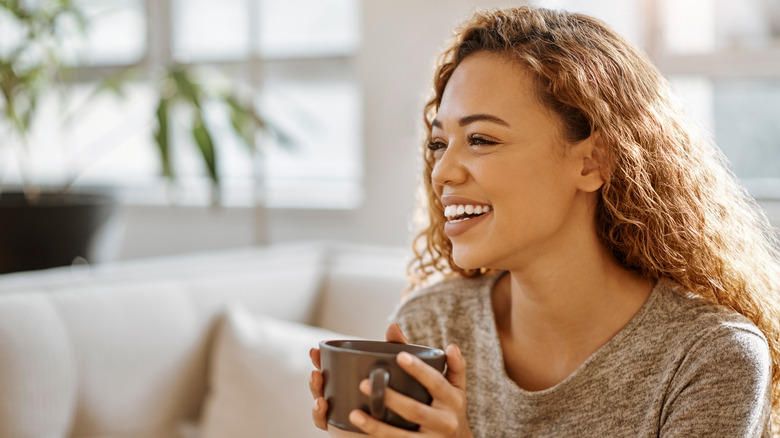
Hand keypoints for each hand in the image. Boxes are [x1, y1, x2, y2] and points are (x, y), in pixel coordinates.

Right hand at [309, 323, 409, 430]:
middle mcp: (343, 394)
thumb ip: (397, 347)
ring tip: (320, 394)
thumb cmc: (407, 389)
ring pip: (320, 405)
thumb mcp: (402, 366)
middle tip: (316, 372)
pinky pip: (326, 423)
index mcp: (352, 377)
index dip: (319, 359)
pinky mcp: (343, 428)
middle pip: (321, 386)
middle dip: (314, 379)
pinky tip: (323, 406)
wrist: (415, 419)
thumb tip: (392, 326)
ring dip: (315, 396)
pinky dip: (319, 416)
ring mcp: (342, 411)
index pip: (330, 367)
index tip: (315, 351)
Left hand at [350, 343, 471, 436]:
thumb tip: (450, 345)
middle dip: (390, 398)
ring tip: (355, 414)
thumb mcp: (453, 386)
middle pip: (416, 411)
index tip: (399, 355)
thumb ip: (447, 364)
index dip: (419, 369)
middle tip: (363, 383)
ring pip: (402, 436)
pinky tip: (360, 432)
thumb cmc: (451, 407)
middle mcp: (445, 422)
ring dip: (377, 426)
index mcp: (452, 399)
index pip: (436, 382)